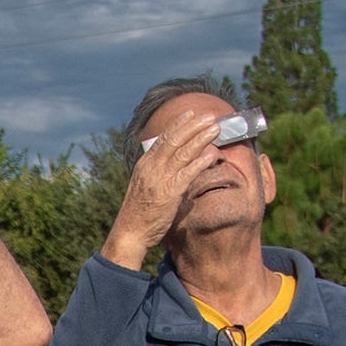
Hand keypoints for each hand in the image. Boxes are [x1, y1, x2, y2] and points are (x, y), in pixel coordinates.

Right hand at [107, 112, 221, 266]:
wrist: (130, 232)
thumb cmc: (140, 212)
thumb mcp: (147, 185)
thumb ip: (160, 172)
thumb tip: (177, 163)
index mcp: (145, 164)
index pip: (163, 138)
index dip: (178, 124)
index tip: (191, 113)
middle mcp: (151, 167)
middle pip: (174, 139)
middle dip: (193, 125)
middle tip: (210, 116)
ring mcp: (160, 179)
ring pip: (183, 152)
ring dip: (201, 138)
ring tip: (216, 129)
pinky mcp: (169, 193)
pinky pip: (187, 173)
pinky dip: (200, 162)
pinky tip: (212, 155)